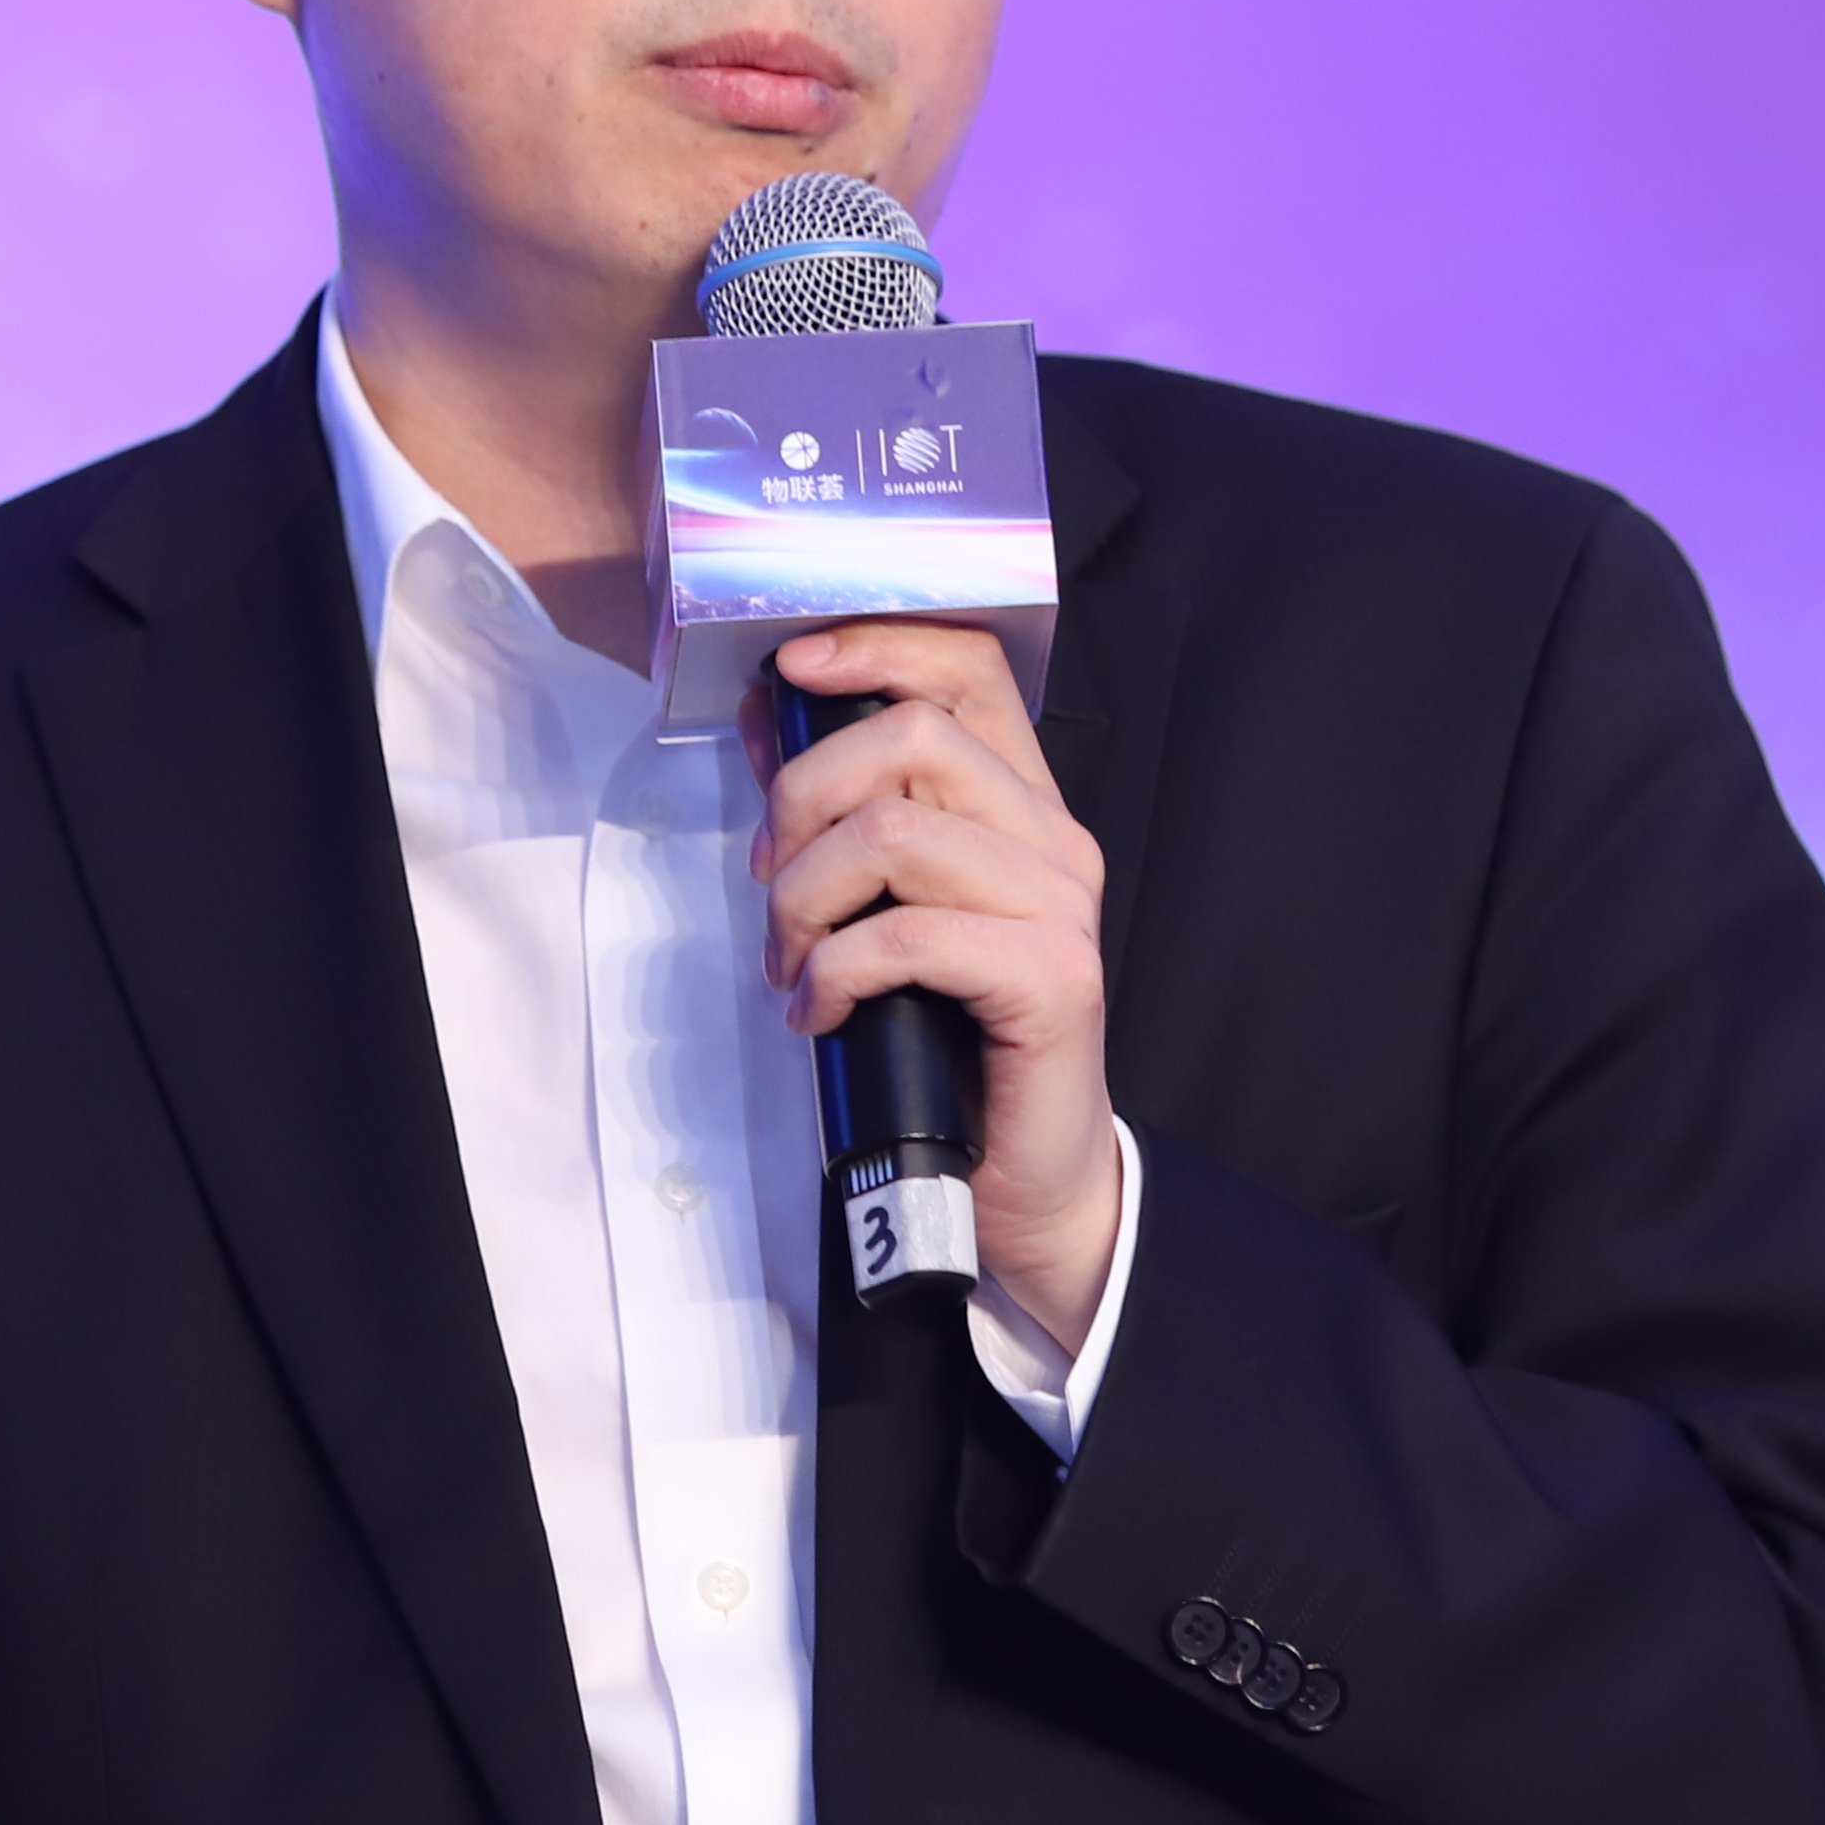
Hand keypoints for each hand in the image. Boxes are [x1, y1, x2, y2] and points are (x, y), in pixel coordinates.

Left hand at [746, 620, 1119, 1348]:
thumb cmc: (949, 1042)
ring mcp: (1060, 907)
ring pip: (894, 835)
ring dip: (805, 901)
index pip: (968, 668)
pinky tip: (819, 1014)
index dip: (876, 646)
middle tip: (768, 884)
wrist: (1025, 1178)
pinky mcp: (1052, 977)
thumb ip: (837, 812)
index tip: (789, 670)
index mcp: (1021, 805)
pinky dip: (836, 972)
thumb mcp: (882, 907)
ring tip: (789, 963)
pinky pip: (909, 935)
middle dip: (802, 801)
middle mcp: (1053, 839)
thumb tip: (763, 719)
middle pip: (911, 739)